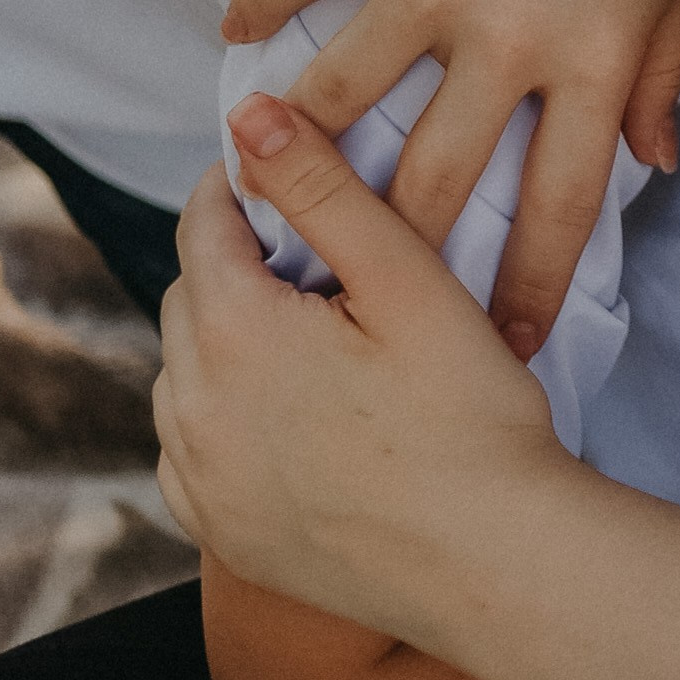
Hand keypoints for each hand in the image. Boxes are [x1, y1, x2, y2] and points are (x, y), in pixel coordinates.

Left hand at [157, 125, 561, 634]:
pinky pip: (189, 450)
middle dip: (241, 268)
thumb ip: (322, 189)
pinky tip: (290, 419)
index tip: (295, 179)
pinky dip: (222, 421)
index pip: (205, 223)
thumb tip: (249, 116)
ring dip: (226, 345)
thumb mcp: (408, 281)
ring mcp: (197, 479)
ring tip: (314, 344)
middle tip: (325, 268)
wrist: (497, 563)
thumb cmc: (470, 419)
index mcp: (232, 332)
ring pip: (183, 373)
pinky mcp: (218, 533)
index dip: (249, 188)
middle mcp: (189, 407)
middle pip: (192, 296)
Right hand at [223, 0, 679, 358]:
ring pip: (341, 102)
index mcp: (596, 54)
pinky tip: (233, 31)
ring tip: (263, 189)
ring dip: (295, 151)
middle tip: (356, 306)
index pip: (562, 207)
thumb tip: (655, 161)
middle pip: (434, 185)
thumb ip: (670, 64)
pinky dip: (260, 5)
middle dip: (394, 260)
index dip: (531, 291)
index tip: (506, 349)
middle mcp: (505, 36)